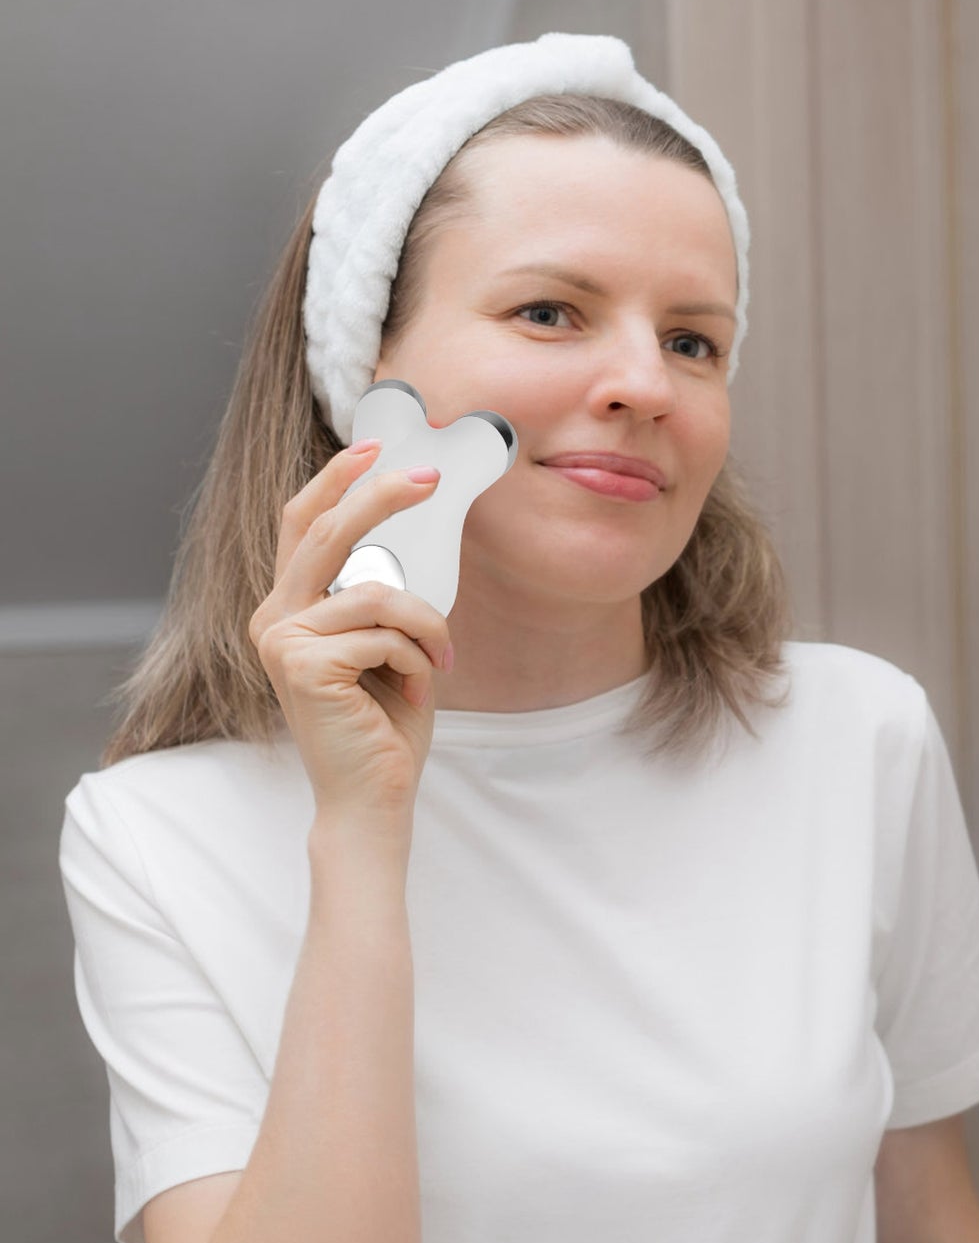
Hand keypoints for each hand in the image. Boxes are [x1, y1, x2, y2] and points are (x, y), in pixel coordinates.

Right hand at [248, 440, 452, 818]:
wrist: (373, 796)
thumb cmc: (384, 725)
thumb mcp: (387, 647)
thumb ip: (380, 599)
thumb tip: (404, 545)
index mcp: (289, 610)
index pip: (302, 526)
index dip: (335, 481)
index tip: (375, 447)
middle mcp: (274, 618)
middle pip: (326, 531)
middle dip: (380, 496)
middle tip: (428, 478)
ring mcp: (282, 640)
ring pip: (377, 593)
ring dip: (426, 625)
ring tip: (441, 660)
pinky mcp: (303, 665)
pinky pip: (385, 632)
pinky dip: (417, 657)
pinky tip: (412, 691)